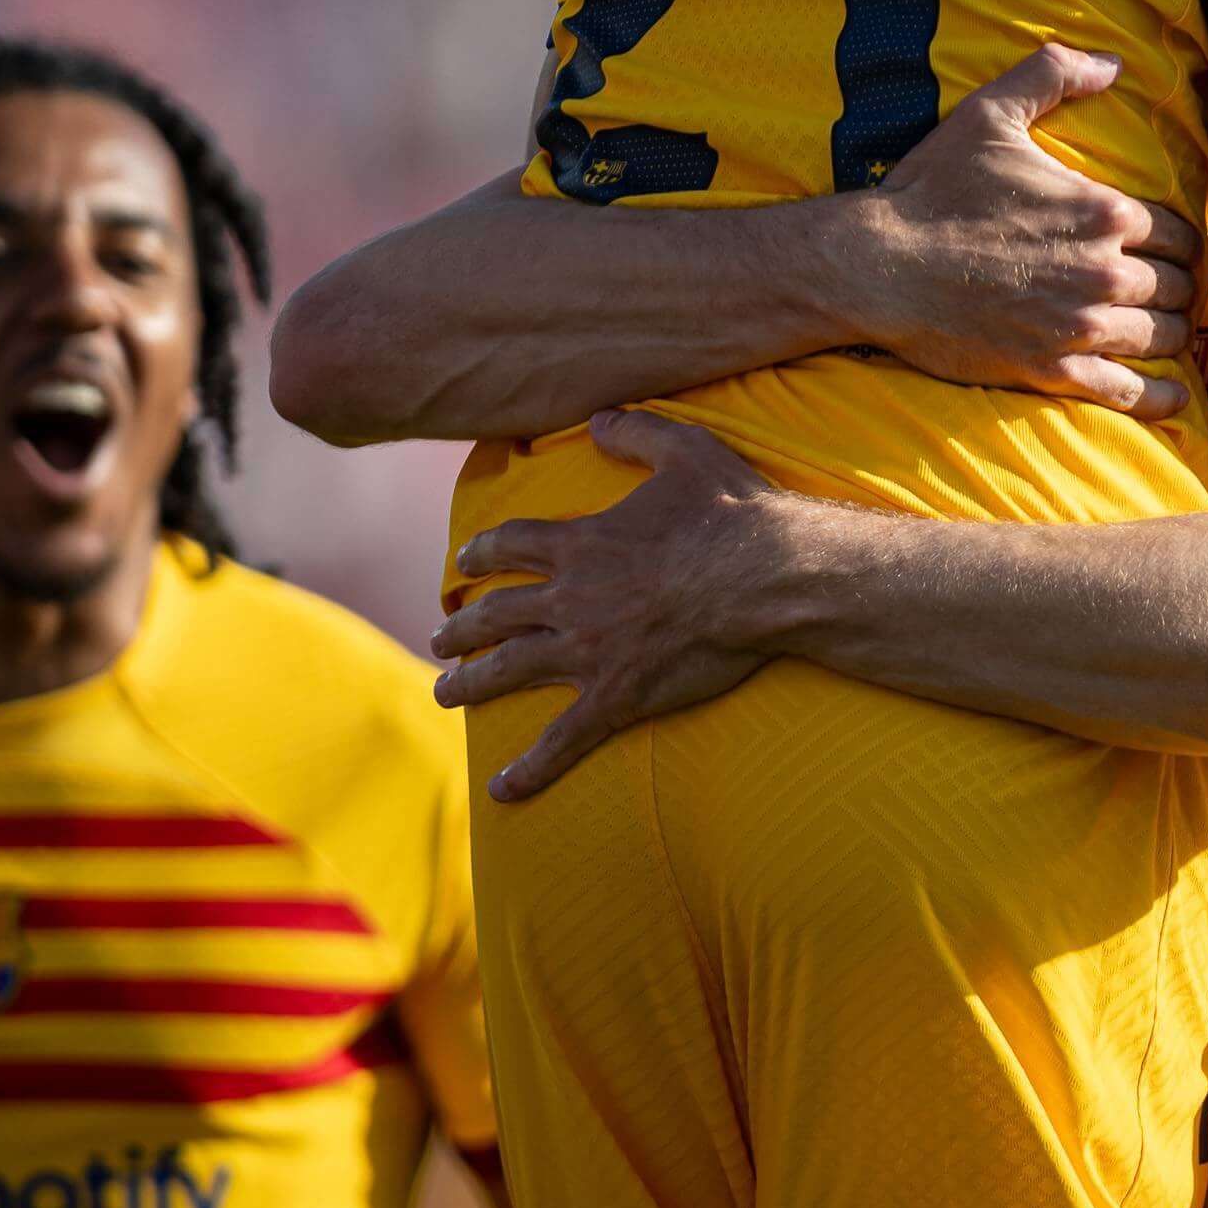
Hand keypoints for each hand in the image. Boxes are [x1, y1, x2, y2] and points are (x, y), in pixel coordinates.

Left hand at [436, 411, 807, 799]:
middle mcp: (571, 598)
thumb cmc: (732, 513)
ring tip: (444, 695)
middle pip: (496, 614)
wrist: (767, 578)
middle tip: (440, 642)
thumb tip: (599, 417)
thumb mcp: (684, 451)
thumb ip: (636, 432)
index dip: (482, 552)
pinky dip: (530, 768)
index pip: (511, 546)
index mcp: (581, 543)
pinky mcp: (617, 696)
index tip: (464, 562)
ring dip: (470, 685)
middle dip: (462, 629)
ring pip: (509, 671)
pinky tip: (500, 790)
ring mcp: (588, 651)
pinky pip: (563, 739)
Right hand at [836, 47, 1199, 417]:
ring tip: (1166, 332)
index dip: (1181, 240)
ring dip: (1172, 334)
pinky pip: (1129, 393)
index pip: (1179, 232)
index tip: (1173, 249)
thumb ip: (1053, 74)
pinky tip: (1174, 398)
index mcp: (1103, 211)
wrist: (878, 265)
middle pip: (1177, 287)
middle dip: (1179, 288)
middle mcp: (1103, 272)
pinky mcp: (1053, 371)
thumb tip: (1112, 62)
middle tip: (1171, 291)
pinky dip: (1160, 399)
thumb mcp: (989, 114)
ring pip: (1162, 338)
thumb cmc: (932, 189)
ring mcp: (1079, 326)